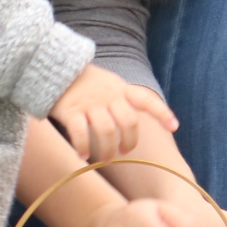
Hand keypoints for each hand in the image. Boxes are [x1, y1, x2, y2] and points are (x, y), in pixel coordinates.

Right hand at [50, 62, 179, 163]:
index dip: (161, 112)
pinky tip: (82, 155)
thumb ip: (123, 98)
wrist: (53, 67)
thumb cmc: (85, 83)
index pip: (146, 99)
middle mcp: (108, 95)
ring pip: (107, 131)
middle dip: (129, 141)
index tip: (174, 126)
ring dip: (108, 150)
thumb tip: (135, 123)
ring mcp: (89, 103)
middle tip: (123, 152)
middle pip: (128, 121)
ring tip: (105, 159)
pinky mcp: (70, 110)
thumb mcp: (109, 83)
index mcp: (120, 88)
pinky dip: (83, 147)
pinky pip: (80, 132)